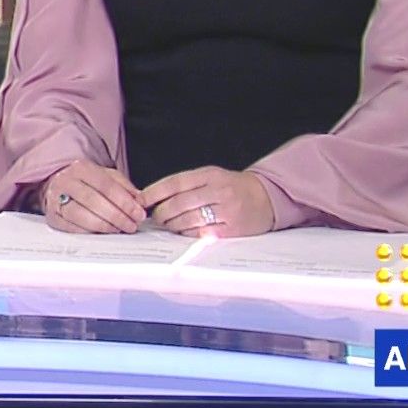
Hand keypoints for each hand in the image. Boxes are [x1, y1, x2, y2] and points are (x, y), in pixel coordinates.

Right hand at [39, 159, 145, 233]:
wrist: (55, 187)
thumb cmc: (85, 183)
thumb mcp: (106, 177)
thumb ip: (124, 187)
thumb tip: (139, 201)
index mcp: (81, 168)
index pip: (106, 185)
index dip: (125, 202)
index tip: (138, 213)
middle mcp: (65, 181)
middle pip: (94, 201)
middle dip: (117, 216)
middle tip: (132, 225)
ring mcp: (55, 199)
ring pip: (82, 216)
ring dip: (105, 226)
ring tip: (119, 229)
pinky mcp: (52, 217)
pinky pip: (72, 228)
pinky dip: (90, 232)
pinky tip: (103, 232)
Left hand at [140, 166, 273, 237]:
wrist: (266, 197)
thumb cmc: (233, 187)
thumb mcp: (212, 176)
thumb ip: (187, 184)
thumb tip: (156, 197)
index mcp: (211, 175)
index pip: (176, 182)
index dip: (155, 192)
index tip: (141, 199)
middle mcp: (219, 191)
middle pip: (180, 203)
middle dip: (162, 212)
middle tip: (155, 216)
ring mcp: (227, 211)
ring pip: (189, 219)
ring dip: (172, 224)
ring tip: (167, 224)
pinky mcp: (233, 229)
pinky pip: (202, 233)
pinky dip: (187, 233)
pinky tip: (183, 231)